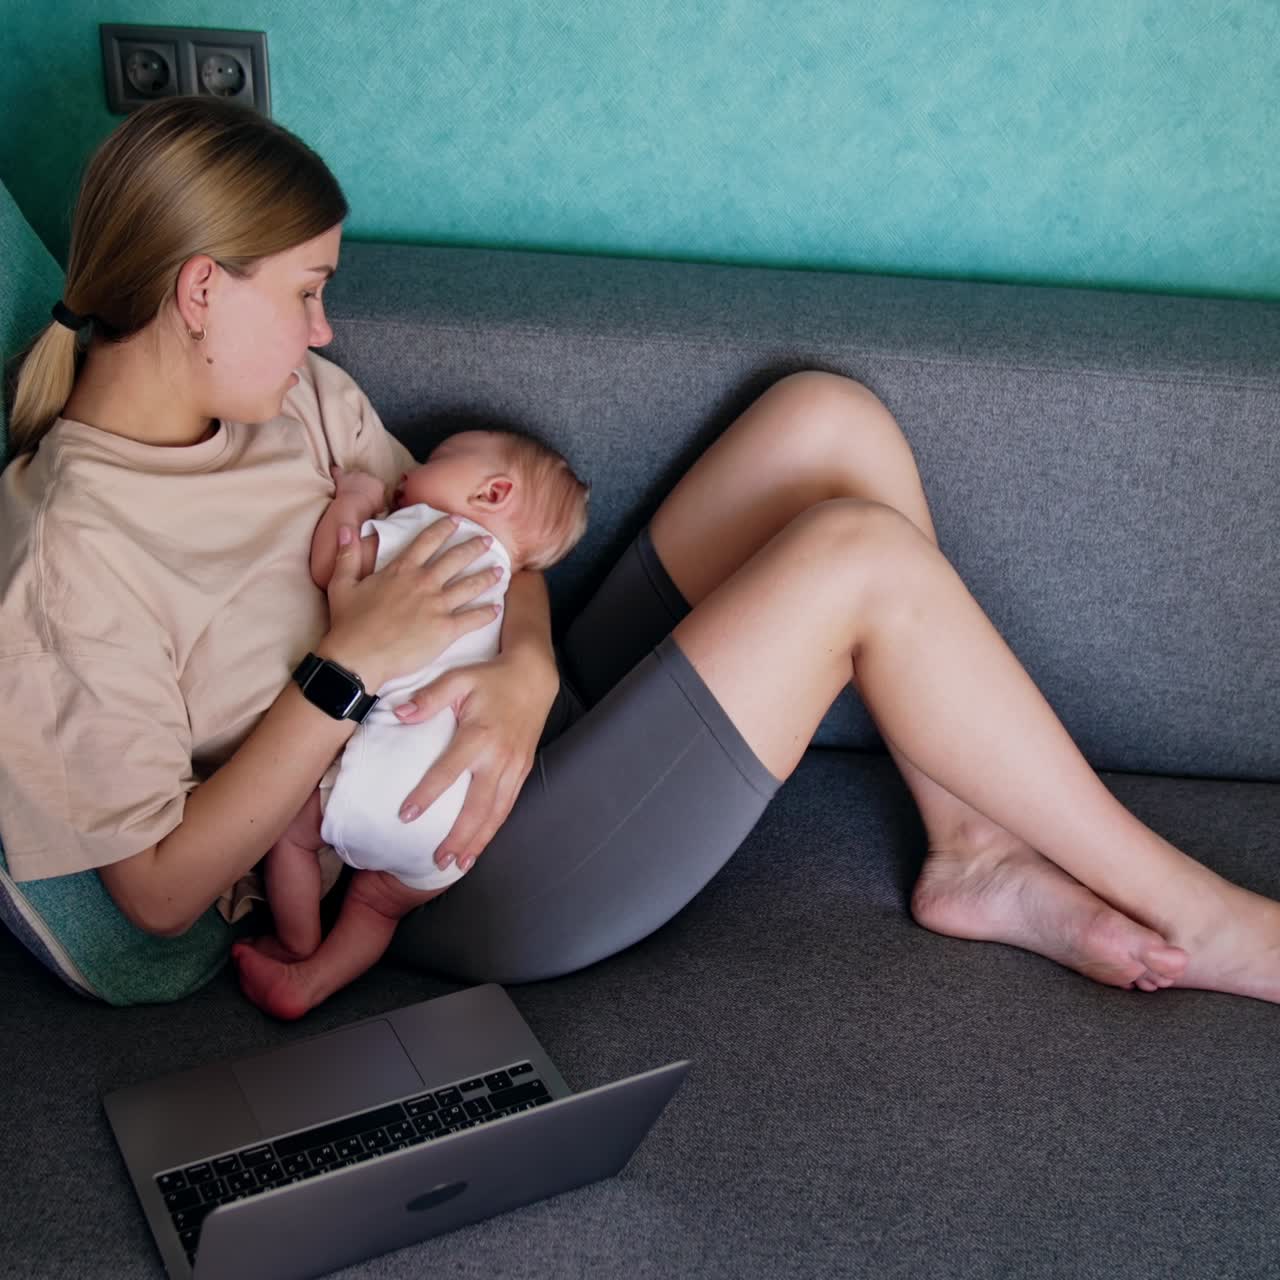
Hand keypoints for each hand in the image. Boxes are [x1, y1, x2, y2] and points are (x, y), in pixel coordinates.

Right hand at [321, 518, 502, 689]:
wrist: (358, 657)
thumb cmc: (349, 623)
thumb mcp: (341, 584)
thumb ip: (347, 555)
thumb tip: (345, 530)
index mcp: (402, 570)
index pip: (428, 541)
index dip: (444, 528)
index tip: (458, 521)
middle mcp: (424, 583)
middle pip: (456, 559)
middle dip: (475, 547)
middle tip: (489, 540)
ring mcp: (437, 606)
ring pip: (470, 585)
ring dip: (487, 576)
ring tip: (500, 571)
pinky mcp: (445, 630)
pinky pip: (473, 618)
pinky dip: (487, 612)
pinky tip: (497, 608)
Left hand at [330, 464, 387, 509]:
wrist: (354, 506)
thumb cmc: (368, 509)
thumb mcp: (380, 508)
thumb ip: (380, 503)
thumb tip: (380, 504)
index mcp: (379, 484)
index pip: (379, 485)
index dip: (375, 492)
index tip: (372, 498)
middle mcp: (368, 476)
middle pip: (367, 478)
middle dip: (364, 484)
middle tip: (361, 494)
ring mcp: (354, 475)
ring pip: (353, 474)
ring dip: (352, 480)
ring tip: (350, 486)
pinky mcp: (342, 477)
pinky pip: (337, 471)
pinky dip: (336, 471)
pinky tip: (334, 470)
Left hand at [391, 647, 558, 870]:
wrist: (534, 677)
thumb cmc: (491, 678)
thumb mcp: (458, 678)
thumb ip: (429, 697)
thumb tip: (399, 714)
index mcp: (480, 735)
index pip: (448, 771)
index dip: (426, 795)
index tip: (406, 816)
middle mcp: (499, 757)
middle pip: (478, 806)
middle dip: (459, 836)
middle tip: (439, 860)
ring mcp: (515, 767)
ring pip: (497, 812)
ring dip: (478, 840)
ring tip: (459, 863)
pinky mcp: (523, 771)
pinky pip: (508, 806)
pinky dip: (494, 828)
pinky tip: (480, 844)